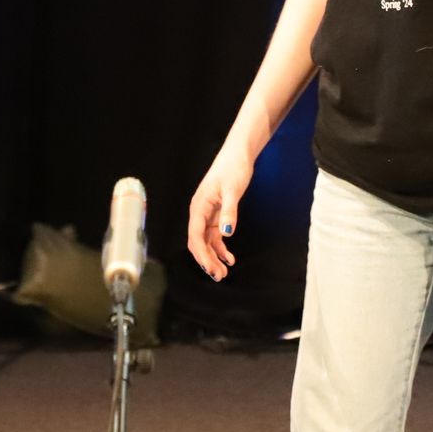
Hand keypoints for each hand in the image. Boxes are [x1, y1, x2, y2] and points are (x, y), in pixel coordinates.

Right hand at [186, 149, 253, 282]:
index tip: (211, 268)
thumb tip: (227, 233)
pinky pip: (215, 236)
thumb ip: (229, 212)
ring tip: (224, 272)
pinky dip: (220, 248)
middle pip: (198, 242)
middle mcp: (200, 212)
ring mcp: (207, 214)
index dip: (201, 254)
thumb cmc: (233, 169)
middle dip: (206, 260)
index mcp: (199, 206)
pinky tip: (229, 258)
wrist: (237, 155)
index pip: (195, 235)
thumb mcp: (233, 190)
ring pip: (206, 241)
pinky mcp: (216, 214)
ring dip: (213, 257)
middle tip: (219, 276)